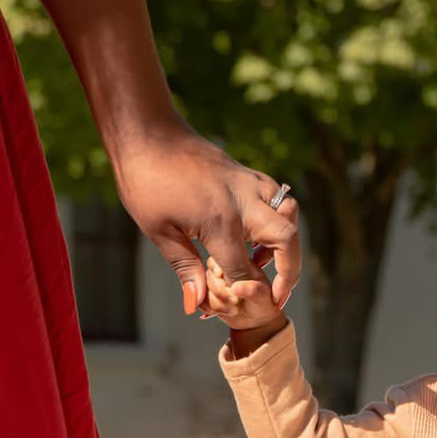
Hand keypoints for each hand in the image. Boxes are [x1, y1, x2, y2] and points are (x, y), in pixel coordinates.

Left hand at [111, 121, 300, 315]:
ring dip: (287, 243)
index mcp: (220, 221)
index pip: (244, 270)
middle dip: (289, 273)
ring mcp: (251, 185)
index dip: (241, 293)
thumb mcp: (159, 230)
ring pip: (291, 216)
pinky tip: (256, 234)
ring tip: (266, 262)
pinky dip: (279, 220)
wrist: (147, 132)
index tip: (234, 305)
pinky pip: (279, 200)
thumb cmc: (146, 181)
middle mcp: (244, 202)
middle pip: (287, 242)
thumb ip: (185, 268)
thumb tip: (196, 305)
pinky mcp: (250, 175)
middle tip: (278, 294)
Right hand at [201, 255, 284, 331]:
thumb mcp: (263, 297)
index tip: (224, 279)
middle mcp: (223, 271)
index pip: (219, 259)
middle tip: (235, 301)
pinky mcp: (207, 295)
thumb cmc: (263, 304)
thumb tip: (236, 287)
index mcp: (238, 263)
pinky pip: (199, 300)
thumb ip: (253, 290)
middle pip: (208, 276)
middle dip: (219, 291)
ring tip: (234, 309)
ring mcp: (213, 283)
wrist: (257, 320)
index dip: (217, 269)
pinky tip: (224, 312)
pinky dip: (209, 308)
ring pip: (202, 289)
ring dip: (216, 302)